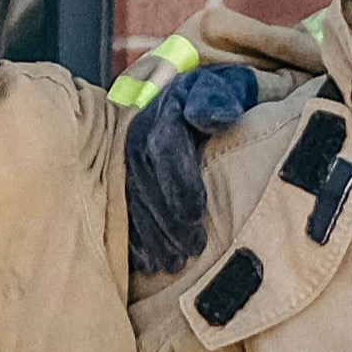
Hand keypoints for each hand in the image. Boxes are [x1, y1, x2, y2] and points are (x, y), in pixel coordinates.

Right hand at [120, 60, 254, 280]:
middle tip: (190, 250)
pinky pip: (123, 211)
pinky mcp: (124, 179)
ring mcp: (128, 159)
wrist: (201, 95)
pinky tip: (146, 264)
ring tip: (172, 263)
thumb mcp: (228, 87)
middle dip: (166, 219)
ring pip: (133, 200)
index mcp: (165, 111)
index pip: (165, 148)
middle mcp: (139, 135)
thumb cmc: (222, 96)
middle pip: (146, 181)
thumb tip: (211, 116)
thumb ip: (219, 99)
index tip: (196, 214)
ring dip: (151, 236)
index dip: (179, 183)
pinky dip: (134, 240)